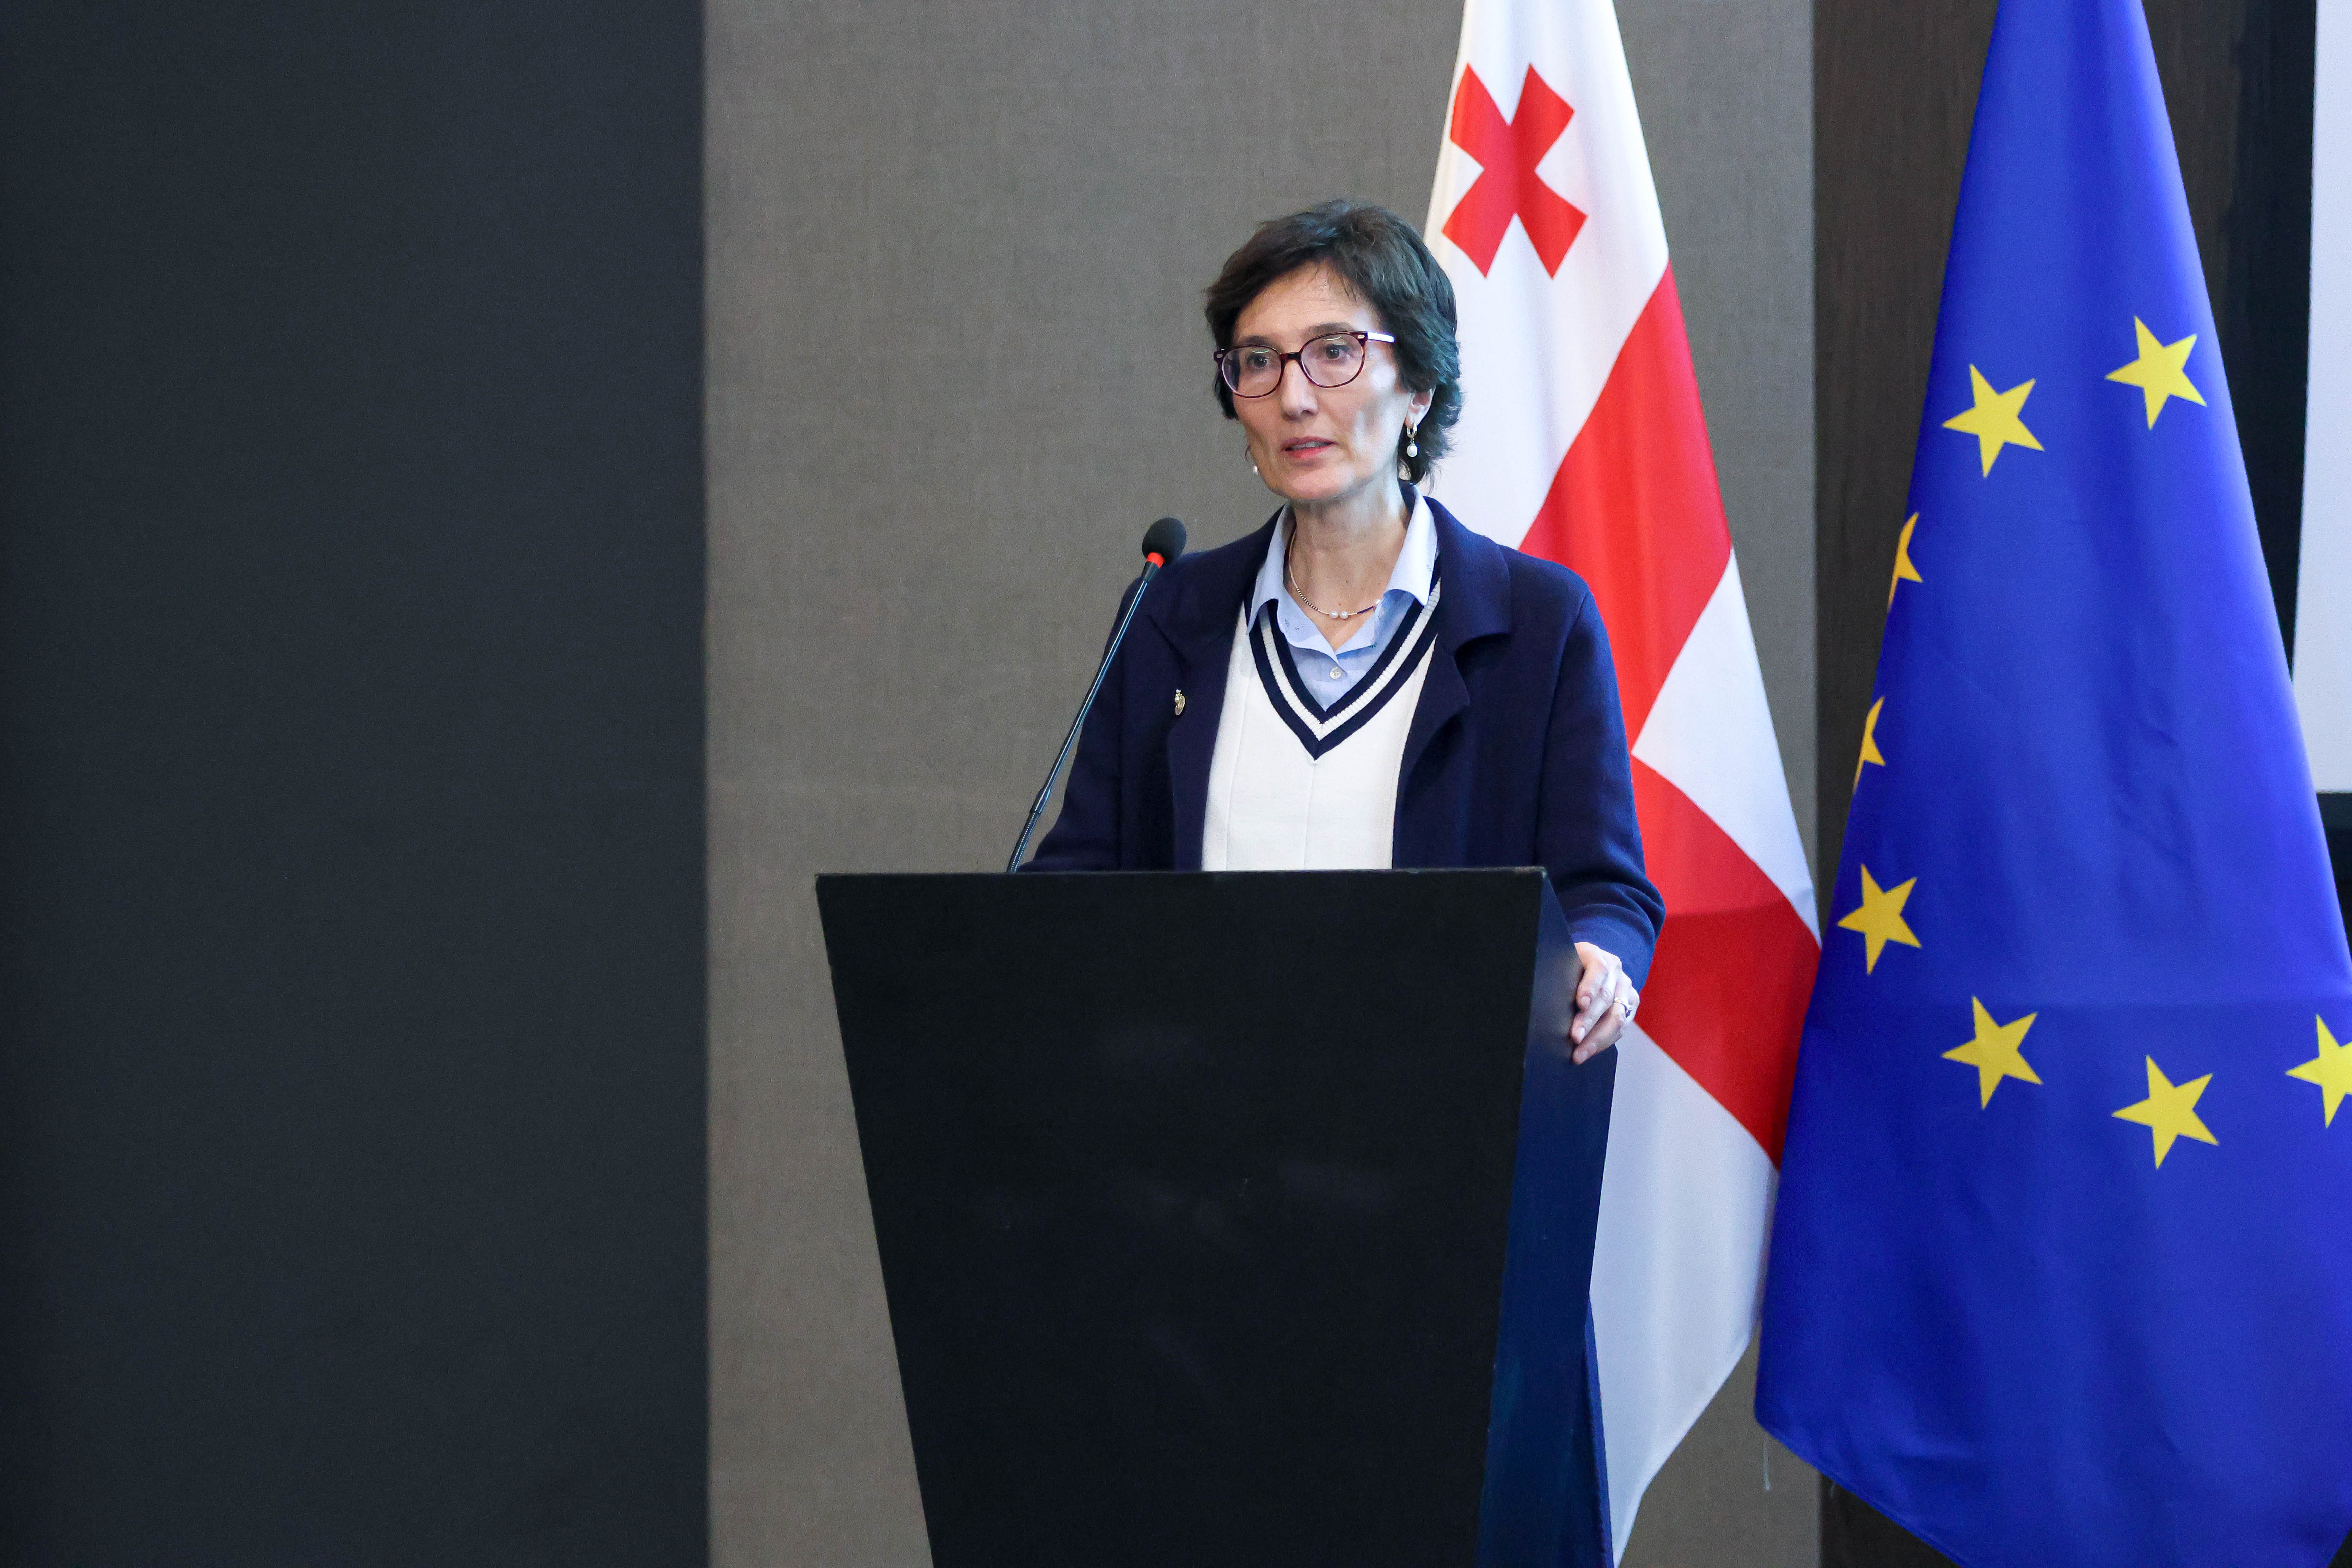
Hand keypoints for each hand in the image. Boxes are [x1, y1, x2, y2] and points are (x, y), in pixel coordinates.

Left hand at [1569, 941, 1637, 1064]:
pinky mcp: (1631, 1004)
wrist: (1586, 966)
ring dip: (1598, 1038)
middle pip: (1607, 996)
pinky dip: (1604, 1042)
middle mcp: (1615, 970)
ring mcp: (1626, 987)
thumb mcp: (1561, 966)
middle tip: (1575, 1037)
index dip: (1590, 987)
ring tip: (1580, 1053)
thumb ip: (1559, 977)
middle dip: (1590, 1020)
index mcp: (1596, 955)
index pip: (1598, 969)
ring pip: (1617, 1016)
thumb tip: (1547, 1002)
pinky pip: (1621, 1027)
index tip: (1581, 1004)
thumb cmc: (1567, 968)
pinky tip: (1588, 1051)